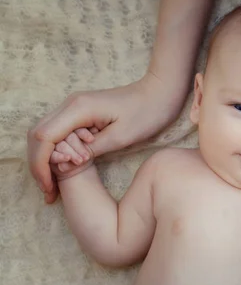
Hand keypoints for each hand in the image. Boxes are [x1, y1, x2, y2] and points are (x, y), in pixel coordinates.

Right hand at [28, 72, 188, 202]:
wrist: (159, 93)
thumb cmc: (146, 113)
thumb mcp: (122, 137)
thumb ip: (92, 150)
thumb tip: (66, 166)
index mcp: (78, 109)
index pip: (44, 138)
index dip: (41, 165)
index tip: (48, 187)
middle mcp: (70, 104)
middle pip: (37, 135)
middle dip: (38, 165)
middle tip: (48, 191)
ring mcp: (74, 106)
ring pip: (44, 133)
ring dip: (44, 158)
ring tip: (53, 184)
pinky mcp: (80, 111)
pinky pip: (58, 131)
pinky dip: (56, 150)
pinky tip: (64, 168)